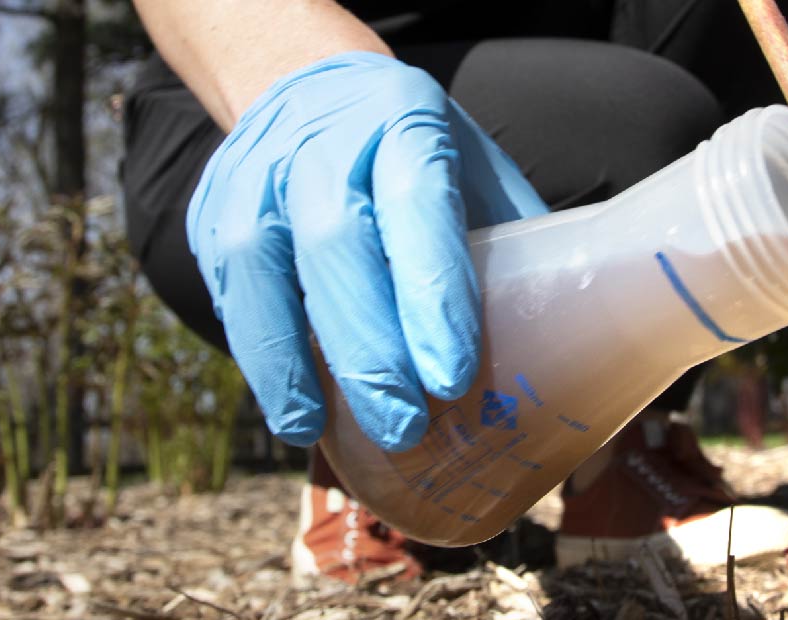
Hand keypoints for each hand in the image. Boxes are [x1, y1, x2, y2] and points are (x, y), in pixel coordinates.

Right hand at [188, 52, 546, 451]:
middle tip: (404, 424)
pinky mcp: (211, 211)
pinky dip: (258, 356)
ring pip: (260, 267)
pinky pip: (229, 291)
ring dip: (290, 360)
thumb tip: (576, 345)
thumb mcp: (468, 164)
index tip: (452, 375)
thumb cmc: (406, 148)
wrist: (303, 84)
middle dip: (368, 346)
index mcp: (403, 122)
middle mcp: (321, 143)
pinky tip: (291, 406)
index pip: (417, 203)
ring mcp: (254, 174)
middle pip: (335, 243)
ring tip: (321, 432)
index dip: (433, 291)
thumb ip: (510, 237)